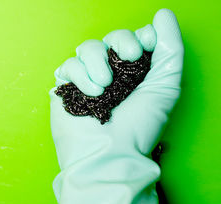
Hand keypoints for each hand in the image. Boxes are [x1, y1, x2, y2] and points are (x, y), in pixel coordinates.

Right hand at [49, 8, 183, 170]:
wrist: (107, 155)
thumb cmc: (139, 127)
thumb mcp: (165, 86)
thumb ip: (170, 48)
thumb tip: (164, 14)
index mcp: (136, 72)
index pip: (135, 38)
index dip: (139, 39)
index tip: (141, 54)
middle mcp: (112, 73)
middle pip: (112, 37)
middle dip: (121, 43)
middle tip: (128, 60)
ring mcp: (87, 79)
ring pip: (88, 47)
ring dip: (98, 62)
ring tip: (104, 86)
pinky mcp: (66, 87)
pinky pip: (68, 64)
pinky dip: (80, 75)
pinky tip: (91, 93)